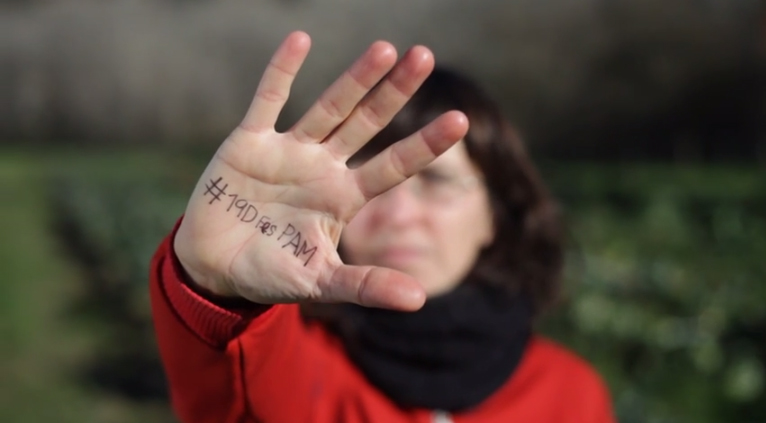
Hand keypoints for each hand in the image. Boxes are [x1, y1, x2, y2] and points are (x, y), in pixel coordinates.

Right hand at [173, 31, 467, 310]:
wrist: (214, 267)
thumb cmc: (271, 274)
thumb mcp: (320, 282)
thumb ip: (365, 286)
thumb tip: (419, 301)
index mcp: (344, 198)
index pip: (393, 166)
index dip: (424, 144)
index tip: (460, 121)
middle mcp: (323, 167)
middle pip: (367, 122)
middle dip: (394, 92)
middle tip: (424, 56)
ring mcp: (288, 151)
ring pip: (328, 107)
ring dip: (354, 78)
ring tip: (385, 48)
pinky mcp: (249, 142)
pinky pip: (268, 101)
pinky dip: (281, 72)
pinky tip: (300, 40)